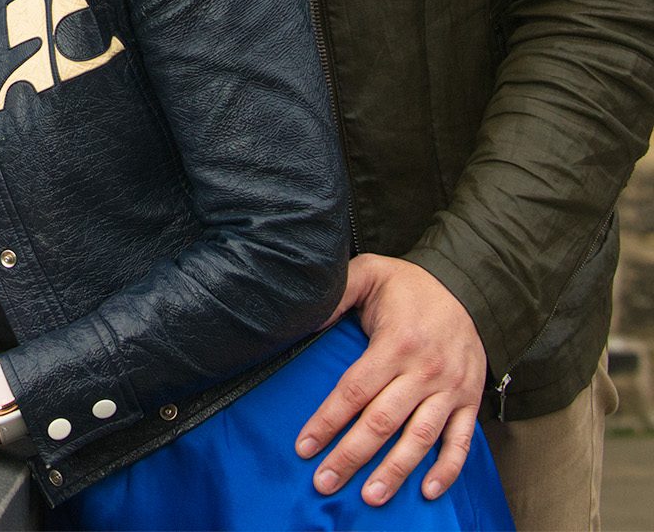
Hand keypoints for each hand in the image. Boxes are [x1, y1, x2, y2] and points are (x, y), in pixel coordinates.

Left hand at [296, 254, 485, 505]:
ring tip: (371, 497)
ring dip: (395, 471)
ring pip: (421, 438)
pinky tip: (428, 491)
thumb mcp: (367, 273)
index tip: (305, 446)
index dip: (328, 421)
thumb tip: (301, 318)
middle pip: (382, 421)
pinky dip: (448, 469)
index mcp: (396, 342)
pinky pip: (462, 441)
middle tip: (325, 483)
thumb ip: (337, 294)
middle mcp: (424, 370)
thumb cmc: (406, 285)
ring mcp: (450, 389)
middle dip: (351, 456)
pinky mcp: (470, 400)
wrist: (465, 287)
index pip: (354, 390)